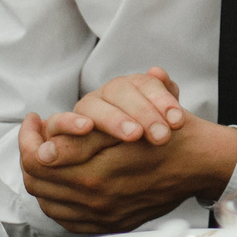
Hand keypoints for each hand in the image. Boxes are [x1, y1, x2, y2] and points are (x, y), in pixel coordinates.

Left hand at [17, 109, 236, 233]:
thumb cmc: (168, 138)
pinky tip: (64, 181)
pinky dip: (58, 200)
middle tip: (36, 135)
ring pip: (48, 202)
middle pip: (37, 183)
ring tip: (47, 155)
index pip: (37, 162)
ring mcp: (103, 218)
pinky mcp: (111, 225)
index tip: (34, 120)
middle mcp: (96, 202)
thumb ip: (79, 143)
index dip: (28, 138)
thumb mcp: (124, 130)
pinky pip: (68, 219)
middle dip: (30, 154)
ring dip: (42, 177)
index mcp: (96, 176)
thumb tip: (43, 151)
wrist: (201, 164)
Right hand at [62, 68, 186, 145]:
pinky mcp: (59, 129)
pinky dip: (68, 122)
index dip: (161, 99)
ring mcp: (82, 110)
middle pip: (120, 91)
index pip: (145, 84)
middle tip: (162, 135)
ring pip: (92, 105)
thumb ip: (166, 98)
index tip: (178, 121)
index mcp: (131, 87)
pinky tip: (85, 128)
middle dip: (144, 112)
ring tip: (135, 135)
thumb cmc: (150, 139)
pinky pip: (58, 123)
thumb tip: (157, 72)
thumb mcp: (164, 122)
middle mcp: (105, 94)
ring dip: (114, 118)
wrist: (123, 164)